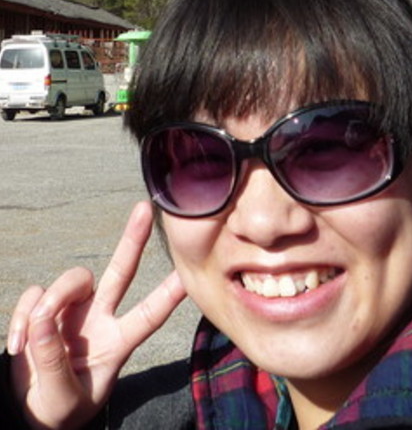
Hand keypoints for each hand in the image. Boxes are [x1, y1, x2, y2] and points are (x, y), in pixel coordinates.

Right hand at [6, 201, 186, 429]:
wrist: (29, 412)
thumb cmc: (59, 408)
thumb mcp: (63, 399)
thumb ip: (53, 362)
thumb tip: (44, 321)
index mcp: (118, 342)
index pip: (150, 314)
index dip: (169, 294)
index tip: (189, 271)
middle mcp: (100, 318)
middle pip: (121, 271)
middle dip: (133, 240)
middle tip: (144, 209)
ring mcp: (73, 312)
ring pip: (73, 280)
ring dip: (51, 300)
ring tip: (30, 340)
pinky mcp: (45, 310)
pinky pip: (35, 296)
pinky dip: (24, 317)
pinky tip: (17, 345)